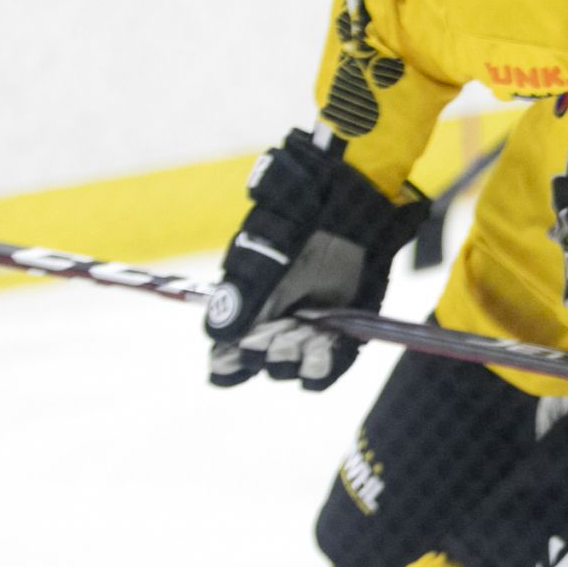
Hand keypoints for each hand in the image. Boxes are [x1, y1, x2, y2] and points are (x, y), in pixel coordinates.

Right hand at [207, 132, 428, 391]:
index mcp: (247, 305)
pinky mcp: (344, 329)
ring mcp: (310, 327)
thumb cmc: (299, 219)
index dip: (227, 365)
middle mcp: (276, 322)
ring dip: (300, 361)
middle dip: (270, 353)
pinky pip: (333, 364)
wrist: (349, 200)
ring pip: (296, 366)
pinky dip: (329, 364)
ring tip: (310, 340)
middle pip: (264, 362)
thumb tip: (217, 337)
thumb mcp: (267, 252)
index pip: (228, 355)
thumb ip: (244, 293)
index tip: (233, 361)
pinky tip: (326, 350)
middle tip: (283, 334)